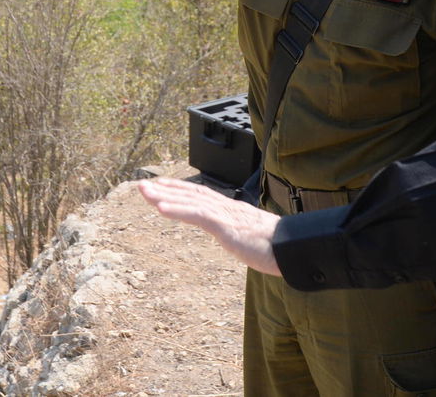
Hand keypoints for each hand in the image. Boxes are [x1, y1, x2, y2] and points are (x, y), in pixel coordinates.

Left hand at [139, 177, 281, 275]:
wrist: (294, 249)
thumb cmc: (279, 247)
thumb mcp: (254, 238)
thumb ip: (242, 234)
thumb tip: (238, 237)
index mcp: (232, 211)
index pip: (201, 195)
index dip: (180, 190)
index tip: (161, 186)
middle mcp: (227, 208)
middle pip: (191, 194)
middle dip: (165, 189)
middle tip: (142, 186)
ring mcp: (226, 215)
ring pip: (190, 200)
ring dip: (164, 196)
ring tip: (144, 192)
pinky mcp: (227, 225)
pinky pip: (198, 215)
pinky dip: (177, 210)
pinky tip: (160, 208)